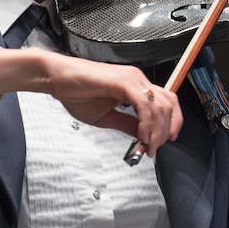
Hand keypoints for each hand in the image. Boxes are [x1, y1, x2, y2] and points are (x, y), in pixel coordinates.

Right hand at [0, 49, 181, 154]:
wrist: (56, 78)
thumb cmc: (76, 92)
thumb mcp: (107, 116)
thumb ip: (127, 125)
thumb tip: (143, 137)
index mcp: (136, 86)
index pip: (167, 102)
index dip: (172, 122)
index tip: (166, 140)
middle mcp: (138, 80)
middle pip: (168, 105)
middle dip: (164, 131)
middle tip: (152, 148)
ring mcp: (132, 79)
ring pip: (159, 106)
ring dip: (157, 130)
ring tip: (147, 145)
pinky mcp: (122, 82)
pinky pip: (143, 105)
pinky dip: (147, 123)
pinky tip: (141, 135)